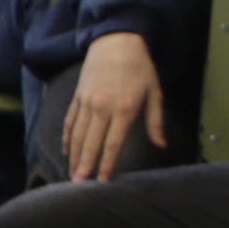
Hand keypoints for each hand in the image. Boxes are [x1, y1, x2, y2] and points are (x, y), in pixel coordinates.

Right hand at [65, 34, 166, 181]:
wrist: (116, 43)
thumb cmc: (140, 68)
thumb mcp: (155, 93)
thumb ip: (156, 121)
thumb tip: (162, 144)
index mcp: (124, 109)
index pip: (113, 143)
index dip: (107, 164)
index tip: (103, 181)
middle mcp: (102, 108)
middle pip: (91, 143)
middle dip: (85, 165)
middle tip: (79, 184)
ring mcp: (87, 103)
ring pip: (77, 135)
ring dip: (74, 156)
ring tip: (72, 173)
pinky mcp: (78, 97)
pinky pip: (70, 121)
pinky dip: (67, 138)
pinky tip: (66, 150)